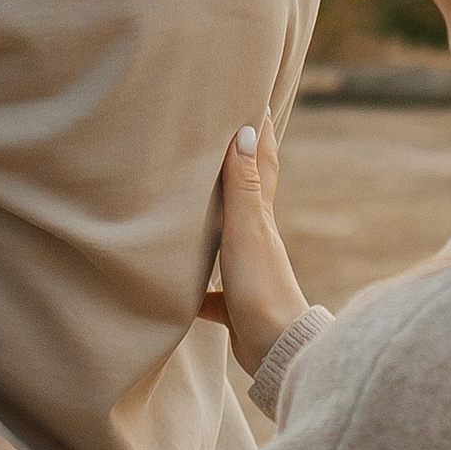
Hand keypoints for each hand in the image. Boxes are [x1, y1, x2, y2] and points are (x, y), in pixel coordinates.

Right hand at [197, 117, 310, 376]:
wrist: (277, 352)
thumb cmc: (262, 288)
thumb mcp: (247, 231)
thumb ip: (242, 186)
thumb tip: (246, 130)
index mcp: (261, 219)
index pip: (262, 164)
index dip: (259, 132)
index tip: (255, 97)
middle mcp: (256, 241)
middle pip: (246, 196)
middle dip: (237, 167)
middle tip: (223, 136)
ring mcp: (246, 273)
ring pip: (226, 239)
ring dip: (212, 221)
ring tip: (191, 203)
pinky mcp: (235, 307)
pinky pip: (209, 293)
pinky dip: (194, 288)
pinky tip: (174, 290)